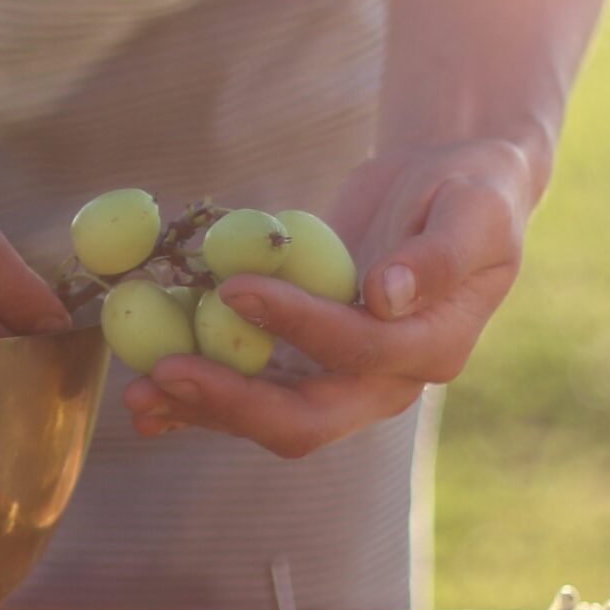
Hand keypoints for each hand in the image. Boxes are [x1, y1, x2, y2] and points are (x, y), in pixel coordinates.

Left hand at [123, 138, 537, 454]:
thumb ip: (436, 256)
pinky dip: (198, 401)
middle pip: (307, 418)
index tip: (234, 288)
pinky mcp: (304, 366)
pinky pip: (251, 394)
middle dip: (233, 402)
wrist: (448, 194)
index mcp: (432, 348)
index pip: (359, 352)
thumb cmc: (471, 192)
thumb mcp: (473, 209)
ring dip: (202, 409)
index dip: (297, 326)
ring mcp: (340, 381)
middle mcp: (386, 383)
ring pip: (269, 417)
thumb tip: (385, 298)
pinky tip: (145, 405)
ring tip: (136, 395)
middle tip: (165, 372)